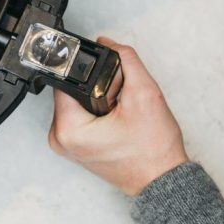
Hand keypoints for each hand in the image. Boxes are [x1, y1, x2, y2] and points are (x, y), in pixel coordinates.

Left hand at [48, 38, 188, 196]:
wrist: (163, 180)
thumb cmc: (154, 151)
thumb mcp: (146, 94)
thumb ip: (126, 61)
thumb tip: (108, 43)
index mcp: (68, 129)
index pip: (66, 81)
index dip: (89, 72)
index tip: (108, 78)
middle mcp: (60, 138)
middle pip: (70, 91)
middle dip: (95, 88)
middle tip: (119, 100)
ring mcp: (65, 144)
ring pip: (75, 102)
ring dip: (95, 99)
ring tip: (118, 112)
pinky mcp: (73, 146)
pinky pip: (78, 116)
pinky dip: (95, 112)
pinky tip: (113, 119)